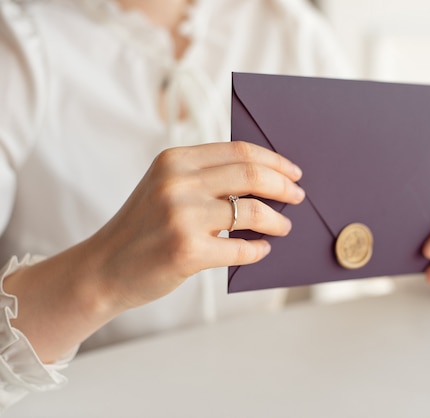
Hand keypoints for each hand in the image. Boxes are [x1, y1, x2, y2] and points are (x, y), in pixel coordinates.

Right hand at [87, 141, 304, 308]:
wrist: (104, 269)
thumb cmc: (143, 229)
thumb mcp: (165, 187)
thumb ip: (205, 178)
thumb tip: (264, 181)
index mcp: (175, 160)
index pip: (239, 151)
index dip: (274, 161)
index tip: (293, 172)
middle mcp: (177, 182)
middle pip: (251, 175)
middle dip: (283, 187)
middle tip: (298, 196)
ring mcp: (182, 216)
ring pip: (252, 212)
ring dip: (276, 220)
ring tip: (283, 226)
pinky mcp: (187, 251)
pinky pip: (241, 248)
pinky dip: (258, 249)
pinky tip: (262, 249)